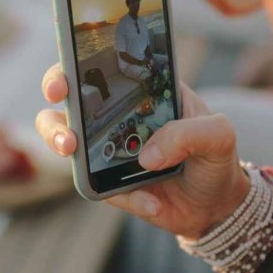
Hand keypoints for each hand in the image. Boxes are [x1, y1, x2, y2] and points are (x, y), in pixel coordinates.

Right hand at [36, 64, 248, 238]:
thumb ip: (189, 134)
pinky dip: (127, 197)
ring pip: (67, 143)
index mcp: (142, 90)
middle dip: (55, 113)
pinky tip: (154, 202)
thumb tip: (148, 155)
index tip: (65, 81)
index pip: (101, 67)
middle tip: (66, 131)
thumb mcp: (218, 135)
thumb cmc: (216, 157)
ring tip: (74, 154)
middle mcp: (117, 116)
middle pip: (68, 103)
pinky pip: (101, 188)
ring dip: (62, 146)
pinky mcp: (110, 184)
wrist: (217, 205)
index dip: (73, 67)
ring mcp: (108, 150)